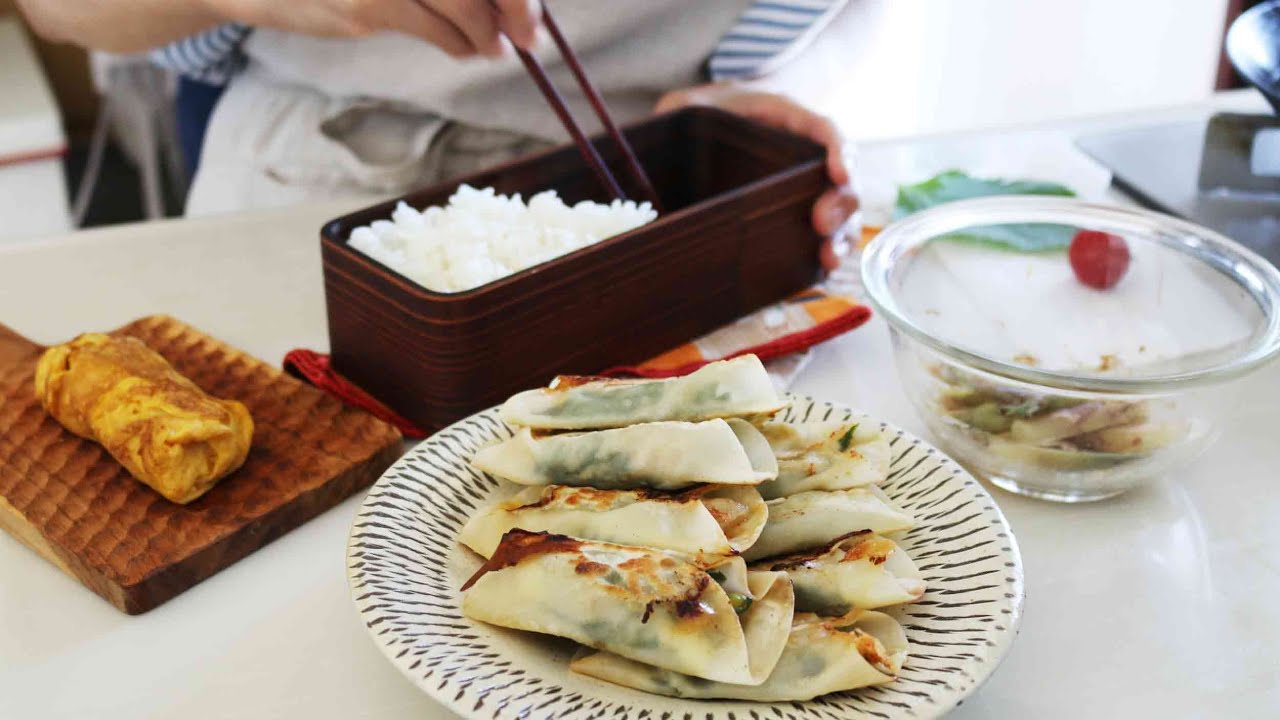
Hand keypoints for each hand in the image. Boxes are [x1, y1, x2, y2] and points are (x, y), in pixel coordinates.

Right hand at [206, 0, 540, 56]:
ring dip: (490, 32)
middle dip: (518, 7)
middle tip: (531, 36)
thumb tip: (507, 1)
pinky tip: (468, 50)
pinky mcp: (370, 2)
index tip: (532, 10)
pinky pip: (435, 27)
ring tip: (496, 46)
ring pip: (465, 1)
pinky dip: (461, 43)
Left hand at [656, 85, 856, 269]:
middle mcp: (803, 153)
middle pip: (840, 176)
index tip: (839, 174)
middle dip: (841, 203)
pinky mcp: (793, 215)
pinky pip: (820, 234)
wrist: (701, 132)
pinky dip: (824, 252)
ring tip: (828, 257)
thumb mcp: (685, 105)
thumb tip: (655, 134)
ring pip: (838, 210)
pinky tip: (821, 271)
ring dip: (841, 234)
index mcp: (784, 118)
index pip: (822, 129)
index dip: (838, 150)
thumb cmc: (698, 114)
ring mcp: (802, 187)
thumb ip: (678, 111)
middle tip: (822, 225)